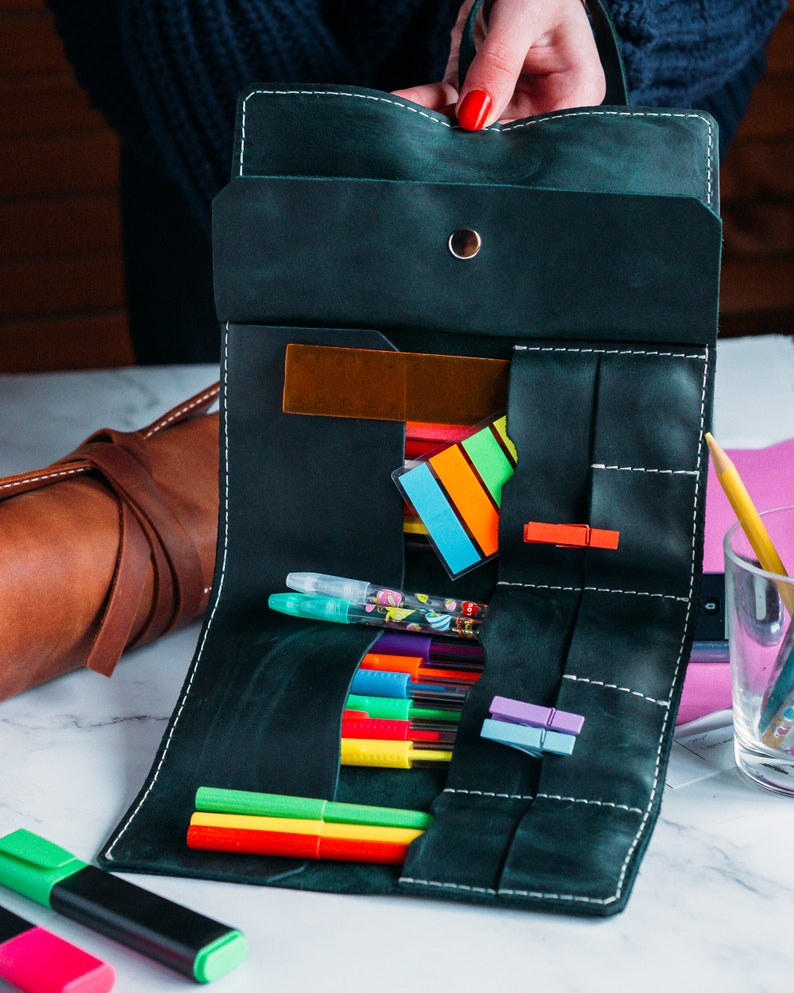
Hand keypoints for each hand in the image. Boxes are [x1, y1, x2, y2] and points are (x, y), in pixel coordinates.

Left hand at [393, 0, 605, 128]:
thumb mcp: (523, 14)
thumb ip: (500, 63)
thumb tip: (475, 116)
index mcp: (572, 94)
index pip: (541, 137)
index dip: (507, 151)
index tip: (473, 147)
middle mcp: (541, 106)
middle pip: (503, 141)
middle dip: (467, 145)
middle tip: (430, 149)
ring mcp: (506, 103)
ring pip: (469, 127)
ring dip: (436, 128)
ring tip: (405, 131)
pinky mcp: (473, 92)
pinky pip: (447, 105)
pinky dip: (422, 105)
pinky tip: (399, 106)